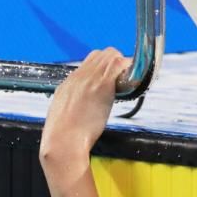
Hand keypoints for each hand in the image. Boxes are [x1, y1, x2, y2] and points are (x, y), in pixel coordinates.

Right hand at [40, 47, 129, 185]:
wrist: (63, 142)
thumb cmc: (62, 139)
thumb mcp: (62, 118)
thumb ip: (72, 109)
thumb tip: (79, 114)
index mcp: (67, 85)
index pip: (88, 63)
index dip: (102, 68)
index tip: (110, 79)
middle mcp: (78, 77)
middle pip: (100, 54)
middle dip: (114, 63)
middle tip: (122, 79)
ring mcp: (90, 79)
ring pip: (110, 54)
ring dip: (122, 65)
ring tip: (128, 81)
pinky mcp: (102, 85)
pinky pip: (118, 65)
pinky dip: (128, 68)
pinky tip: (134, 79)